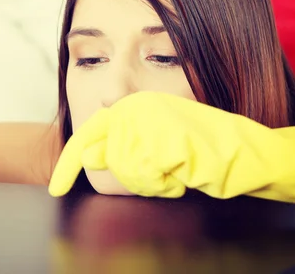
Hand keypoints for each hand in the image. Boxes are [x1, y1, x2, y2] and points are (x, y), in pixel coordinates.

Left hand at [49, 91, 294, 204]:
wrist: (239, 150)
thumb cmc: (194, 149)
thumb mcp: (150, 147)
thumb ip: (119, 149)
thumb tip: (88, 156)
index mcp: (130, 105)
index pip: (87, 134)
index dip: (68, 163)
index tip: (55, 188)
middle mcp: (134, 107)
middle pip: (108, 160)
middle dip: (133, 178)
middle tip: (164, 173)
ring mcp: (147, 120)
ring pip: (125, 170)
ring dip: (151, 181)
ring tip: (175, 168)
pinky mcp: (160, 137)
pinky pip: (144, 175)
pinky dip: (163, 184)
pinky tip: (182, 172)